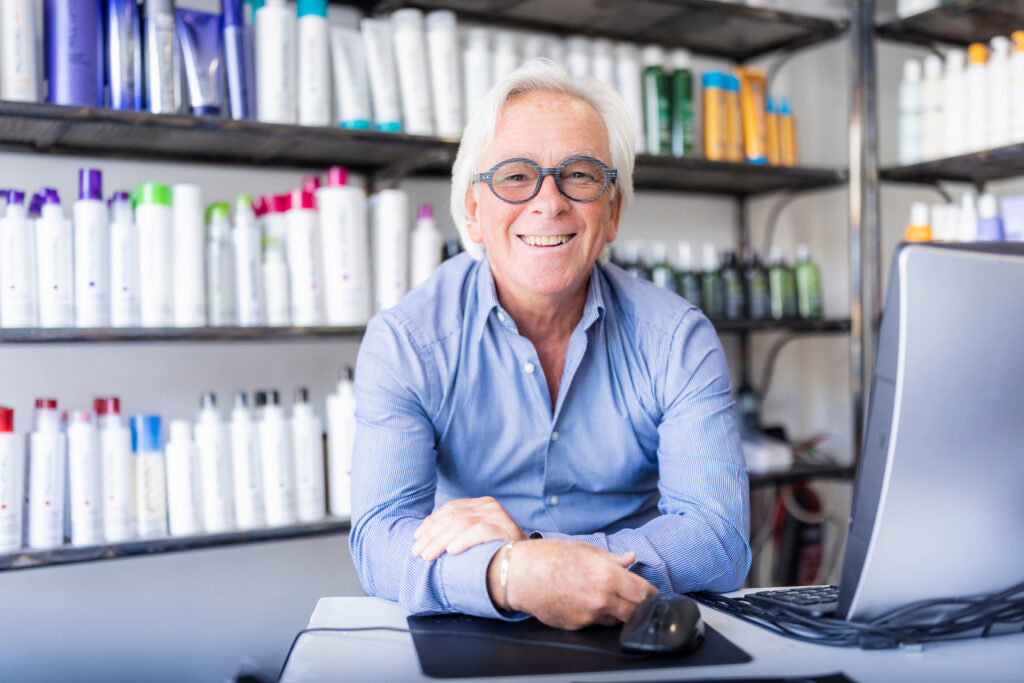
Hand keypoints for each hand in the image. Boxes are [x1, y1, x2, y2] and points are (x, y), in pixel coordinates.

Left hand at [411, 496, 527, 560]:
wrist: (532, 563)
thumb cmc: (500, 553)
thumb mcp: (479, 536)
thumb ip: (461, 531)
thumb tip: (427, 539)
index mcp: (482, 504)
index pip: (450, 509)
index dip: (431, 523)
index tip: (416, 537)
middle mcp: (489, 506)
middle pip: (452, 517)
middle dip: (431, 535)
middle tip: (417, 551)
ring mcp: (498, 516)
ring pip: (461, 524)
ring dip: (439, 541)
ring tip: (427, 555)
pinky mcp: (504, 528)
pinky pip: (479, 532)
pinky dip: (463, 541)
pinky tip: (451, 551)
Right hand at [488, 539, 657, 629]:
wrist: (518, 576)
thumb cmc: (548, 557)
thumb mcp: (583, 549)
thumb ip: (612, 558)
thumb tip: (631, 559)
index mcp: (606, 576)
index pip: (644, 592)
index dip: (652, 593)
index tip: (652, 592)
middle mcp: (601, 599)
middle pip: (636, 612)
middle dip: (639, 606)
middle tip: (636, 597)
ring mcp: (588, 616)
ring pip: (618, 620)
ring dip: (620, 612)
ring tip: (608, 597)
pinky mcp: (577, 626)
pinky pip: (597, 624)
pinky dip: (599, 615)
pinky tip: (587, 602)